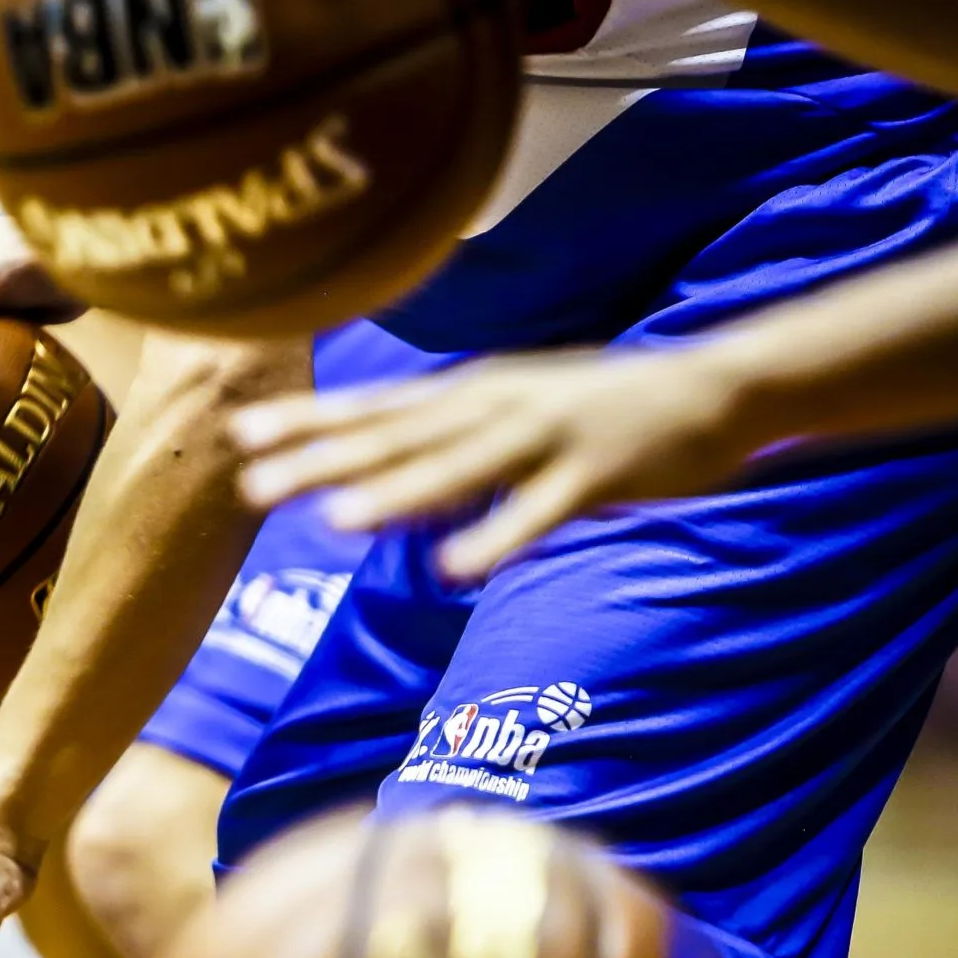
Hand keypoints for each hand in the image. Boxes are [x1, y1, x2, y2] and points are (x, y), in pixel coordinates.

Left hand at [231, 347, 751, 578]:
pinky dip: (496, 538)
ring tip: (331, 522)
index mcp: (472, 393)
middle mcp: (496, 407)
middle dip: (322, 461)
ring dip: (394, 496)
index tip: (240, 437)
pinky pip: (538, 514)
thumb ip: (446, 444)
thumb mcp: (512, 412)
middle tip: (250, 485)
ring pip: (456, 470)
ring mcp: (546, 437)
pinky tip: (453, 570)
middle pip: (396, 438)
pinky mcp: (596, 475)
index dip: (308, 422)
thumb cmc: (601, 408)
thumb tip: (373, 476)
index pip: (374, 408)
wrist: (718, 387)